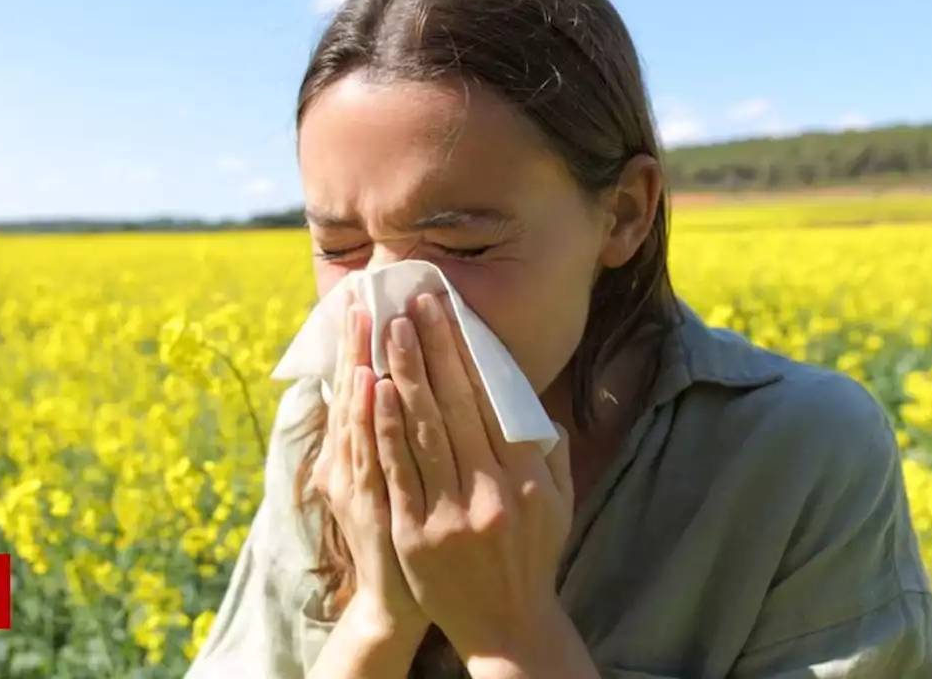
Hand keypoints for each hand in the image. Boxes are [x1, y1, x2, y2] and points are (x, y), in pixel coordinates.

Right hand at [310, 291, 429, 635]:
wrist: (396, 601)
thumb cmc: (405, 534)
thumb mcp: (392, 479)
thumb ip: (397, 436)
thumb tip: (405, 387)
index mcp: (356, 448)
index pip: (359, 381)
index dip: (359, 339)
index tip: (364, 294)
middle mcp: (347, 460)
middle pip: (353, 388)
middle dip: (358, 338)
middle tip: (362, 289)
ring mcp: (357, 483)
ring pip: (357, 414)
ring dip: (360, 364)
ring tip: (365, 319)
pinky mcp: (371, 507)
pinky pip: (373, 456)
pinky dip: (371, 419)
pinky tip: (374, 385)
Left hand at [373, 292, 578, 670]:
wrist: (507, 627)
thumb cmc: (531, 555)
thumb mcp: (558, 503)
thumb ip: (549, 450)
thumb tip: (529, 399)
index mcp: (527, 479)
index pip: (491, 402)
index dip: (467, 353)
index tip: (449, 313)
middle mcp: (492, 492)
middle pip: (455, 406)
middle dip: (432, 349)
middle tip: (412, 304)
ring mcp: (451, 515)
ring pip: (423, 432)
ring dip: (404, 375)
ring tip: (389, 331)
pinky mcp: (416, 534)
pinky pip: (397, 471)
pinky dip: (384, 429)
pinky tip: (374, 391)